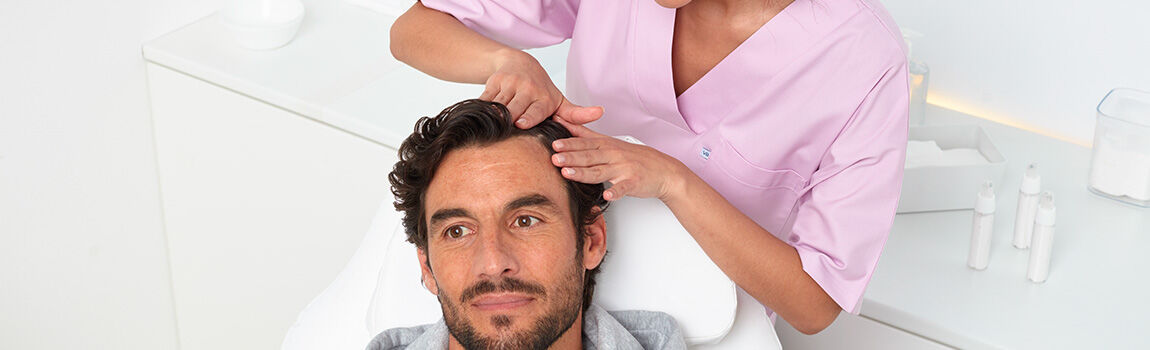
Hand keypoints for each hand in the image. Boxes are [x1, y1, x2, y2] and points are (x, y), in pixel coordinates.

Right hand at [482, 49, 603, 128]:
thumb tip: (600, 113)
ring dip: (494, 117)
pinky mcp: (494, 81)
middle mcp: (527, 89)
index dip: (528, 118)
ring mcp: (509, 84)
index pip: (534, 111)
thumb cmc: (541, 90)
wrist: (519, 63)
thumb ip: (577, 114)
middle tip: (505, 131)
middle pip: (513, 111)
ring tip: (495, 127)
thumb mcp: (560, 102)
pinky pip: (485, 100)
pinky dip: (483, 110)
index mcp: (543, 98)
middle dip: (508, 121)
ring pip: (498, 106)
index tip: (522, 124)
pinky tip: (485, 117)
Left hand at [550, 119, 689, 201]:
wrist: (663, 170)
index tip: (552, 142)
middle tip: (553, 158)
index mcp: (607, 145)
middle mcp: (614, 155)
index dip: (569, 143)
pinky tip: (608, 195)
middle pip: (589, 156)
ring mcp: (624, 168)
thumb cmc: (635, 157)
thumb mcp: (610, 142)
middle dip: (570, 156)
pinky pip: (624, 188)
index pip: (584, 142)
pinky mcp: (634, 182)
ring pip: (600, 171)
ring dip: (583, 173)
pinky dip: (617, 192)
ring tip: (567, 174)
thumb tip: (565, 124)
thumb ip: (587, 135)